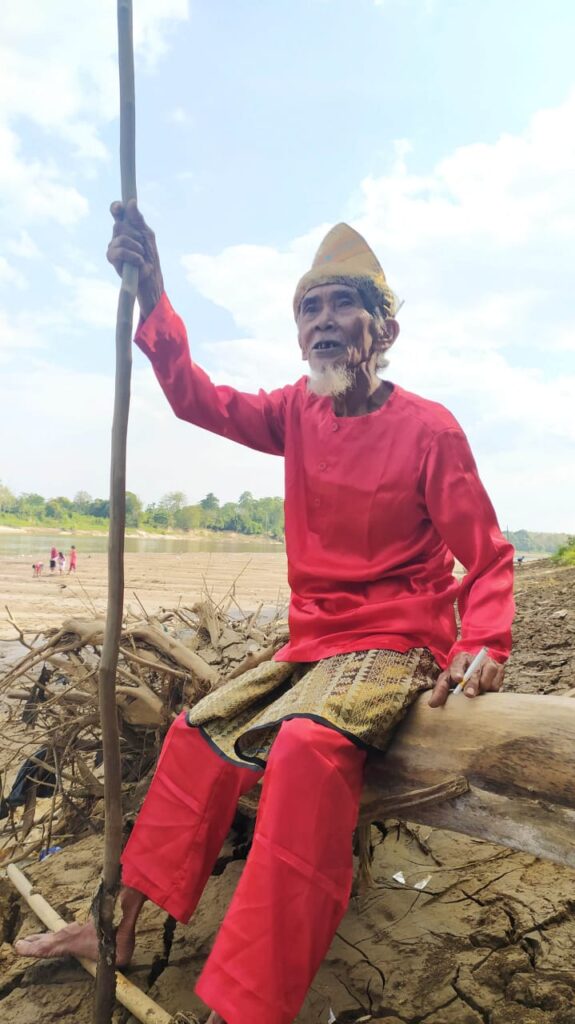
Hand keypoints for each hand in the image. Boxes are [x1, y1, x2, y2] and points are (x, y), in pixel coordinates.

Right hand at [107, 199, 164, 317]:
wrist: (150, 274)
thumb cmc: (149, 254)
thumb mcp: (147, 234)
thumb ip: (138, 219)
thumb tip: (131, 202)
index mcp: (125, 227)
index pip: (117, 212)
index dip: (116, 207)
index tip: (119, 207)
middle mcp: (117, 234)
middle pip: (119, 224)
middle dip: (134, 234)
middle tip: (142, 243)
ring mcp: (112, 245)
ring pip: (121, 238)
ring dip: (136, 246)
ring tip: (141, 255)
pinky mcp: (111, 257)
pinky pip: (120, 251)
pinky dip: (133, 256)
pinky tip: (138, 261)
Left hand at [428, 650, 503, 707]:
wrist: (477, 665)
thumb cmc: (459, 674)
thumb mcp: (447, 679)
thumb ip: (440, 690)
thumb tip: (432, 704)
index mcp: (460, 659)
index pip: (457, 664)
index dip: (457, 671)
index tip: (458, 679)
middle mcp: (475, 658)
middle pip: (474, 672)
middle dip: (472, 684)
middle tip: (468, 694)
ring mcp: (488, 663)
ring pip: (487, 677)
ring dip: (482, 687)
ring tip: (477, 693)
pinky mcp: (499, 670)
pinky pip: (497, 684)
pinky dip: (491, 690)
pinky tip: (486, 691)